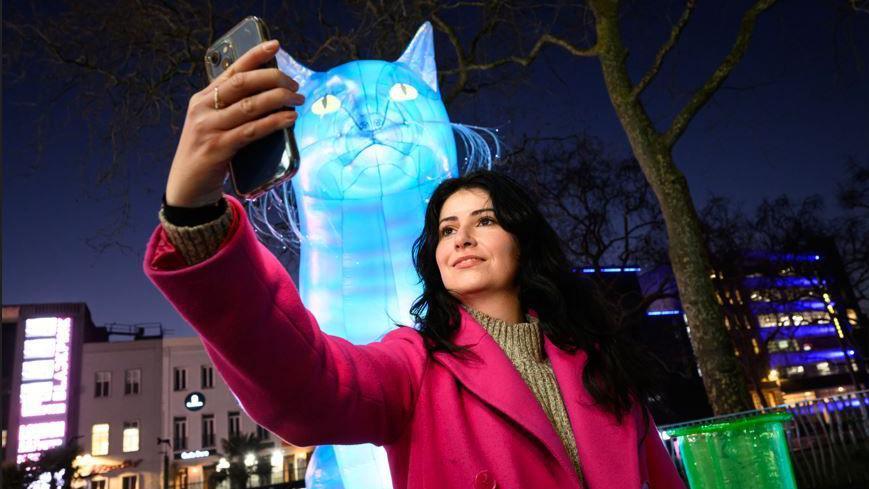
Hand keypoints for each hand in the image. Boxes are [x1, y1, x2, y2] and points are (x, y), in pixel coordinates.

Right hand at [165, 40, 304, 206]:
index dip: (254, 55)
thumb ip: (231, 109)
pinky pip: (251, 130)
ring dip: (278, 100)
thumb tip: (270, 95)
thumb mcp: (213, 124)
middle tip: (294, 84)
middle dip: (273, 79)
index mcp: (202, 98)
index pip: (231, 70)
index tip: (274, 45)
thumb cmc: (208, 152)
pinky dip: (273, 122)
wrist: (187, 186)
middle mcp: (203, 108)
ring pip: (250, 106)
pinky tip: (289, 119)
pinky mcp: (218, 148)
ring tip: (298, 99)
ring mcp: (208, 128)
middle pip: (242, 84)